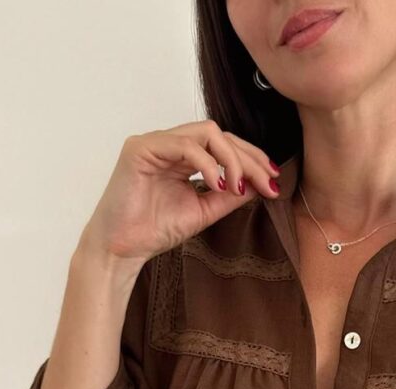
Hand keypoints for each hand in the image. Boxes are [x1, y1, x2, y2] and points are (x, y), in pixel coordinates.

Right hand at [78, 120, 280, 264]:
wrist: (123, 248)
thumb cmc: (155, 230)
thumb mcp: (204, 210)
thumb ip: (228, 195)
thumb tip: (259, 182)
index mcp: (183, 157)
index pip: (223, 146)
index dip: (251, 160)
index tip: (273, 182)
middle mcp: (169, 144)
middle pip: (220, 135)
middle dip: (248, 158)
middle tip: (267, 183)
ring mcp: (155, 143)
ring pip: (206, 133)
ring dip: (231, 159)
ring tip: (238, 187)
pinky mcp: (141, 148)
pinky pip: (184, 144)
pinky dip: (207, 163)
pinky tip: (217, 184)